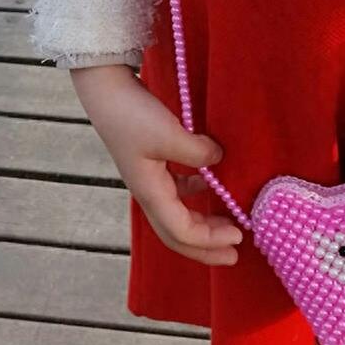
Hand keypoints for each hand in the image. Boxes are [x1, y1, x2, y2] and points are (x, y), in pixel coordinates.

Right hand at [70, 64, 243, 265]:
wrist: (105, 90)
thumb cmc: (133, 115)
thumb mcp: (168, 133)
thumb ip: (196, 152)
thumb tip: (218, 160)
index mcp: (150, 193)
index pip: (182, 231)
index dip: (210, 240)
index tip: (239, 236)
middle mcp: (148, 192)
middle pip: (177, 234)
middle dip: (205, 248)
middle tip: (234, 253)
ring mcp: (149, 178)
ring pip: (177, 214)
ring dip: (201, 224)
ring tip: (226, 224)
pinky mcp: (151, 162)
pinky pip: (176, 190)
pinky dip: (194, 194)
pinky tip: (208, 182)